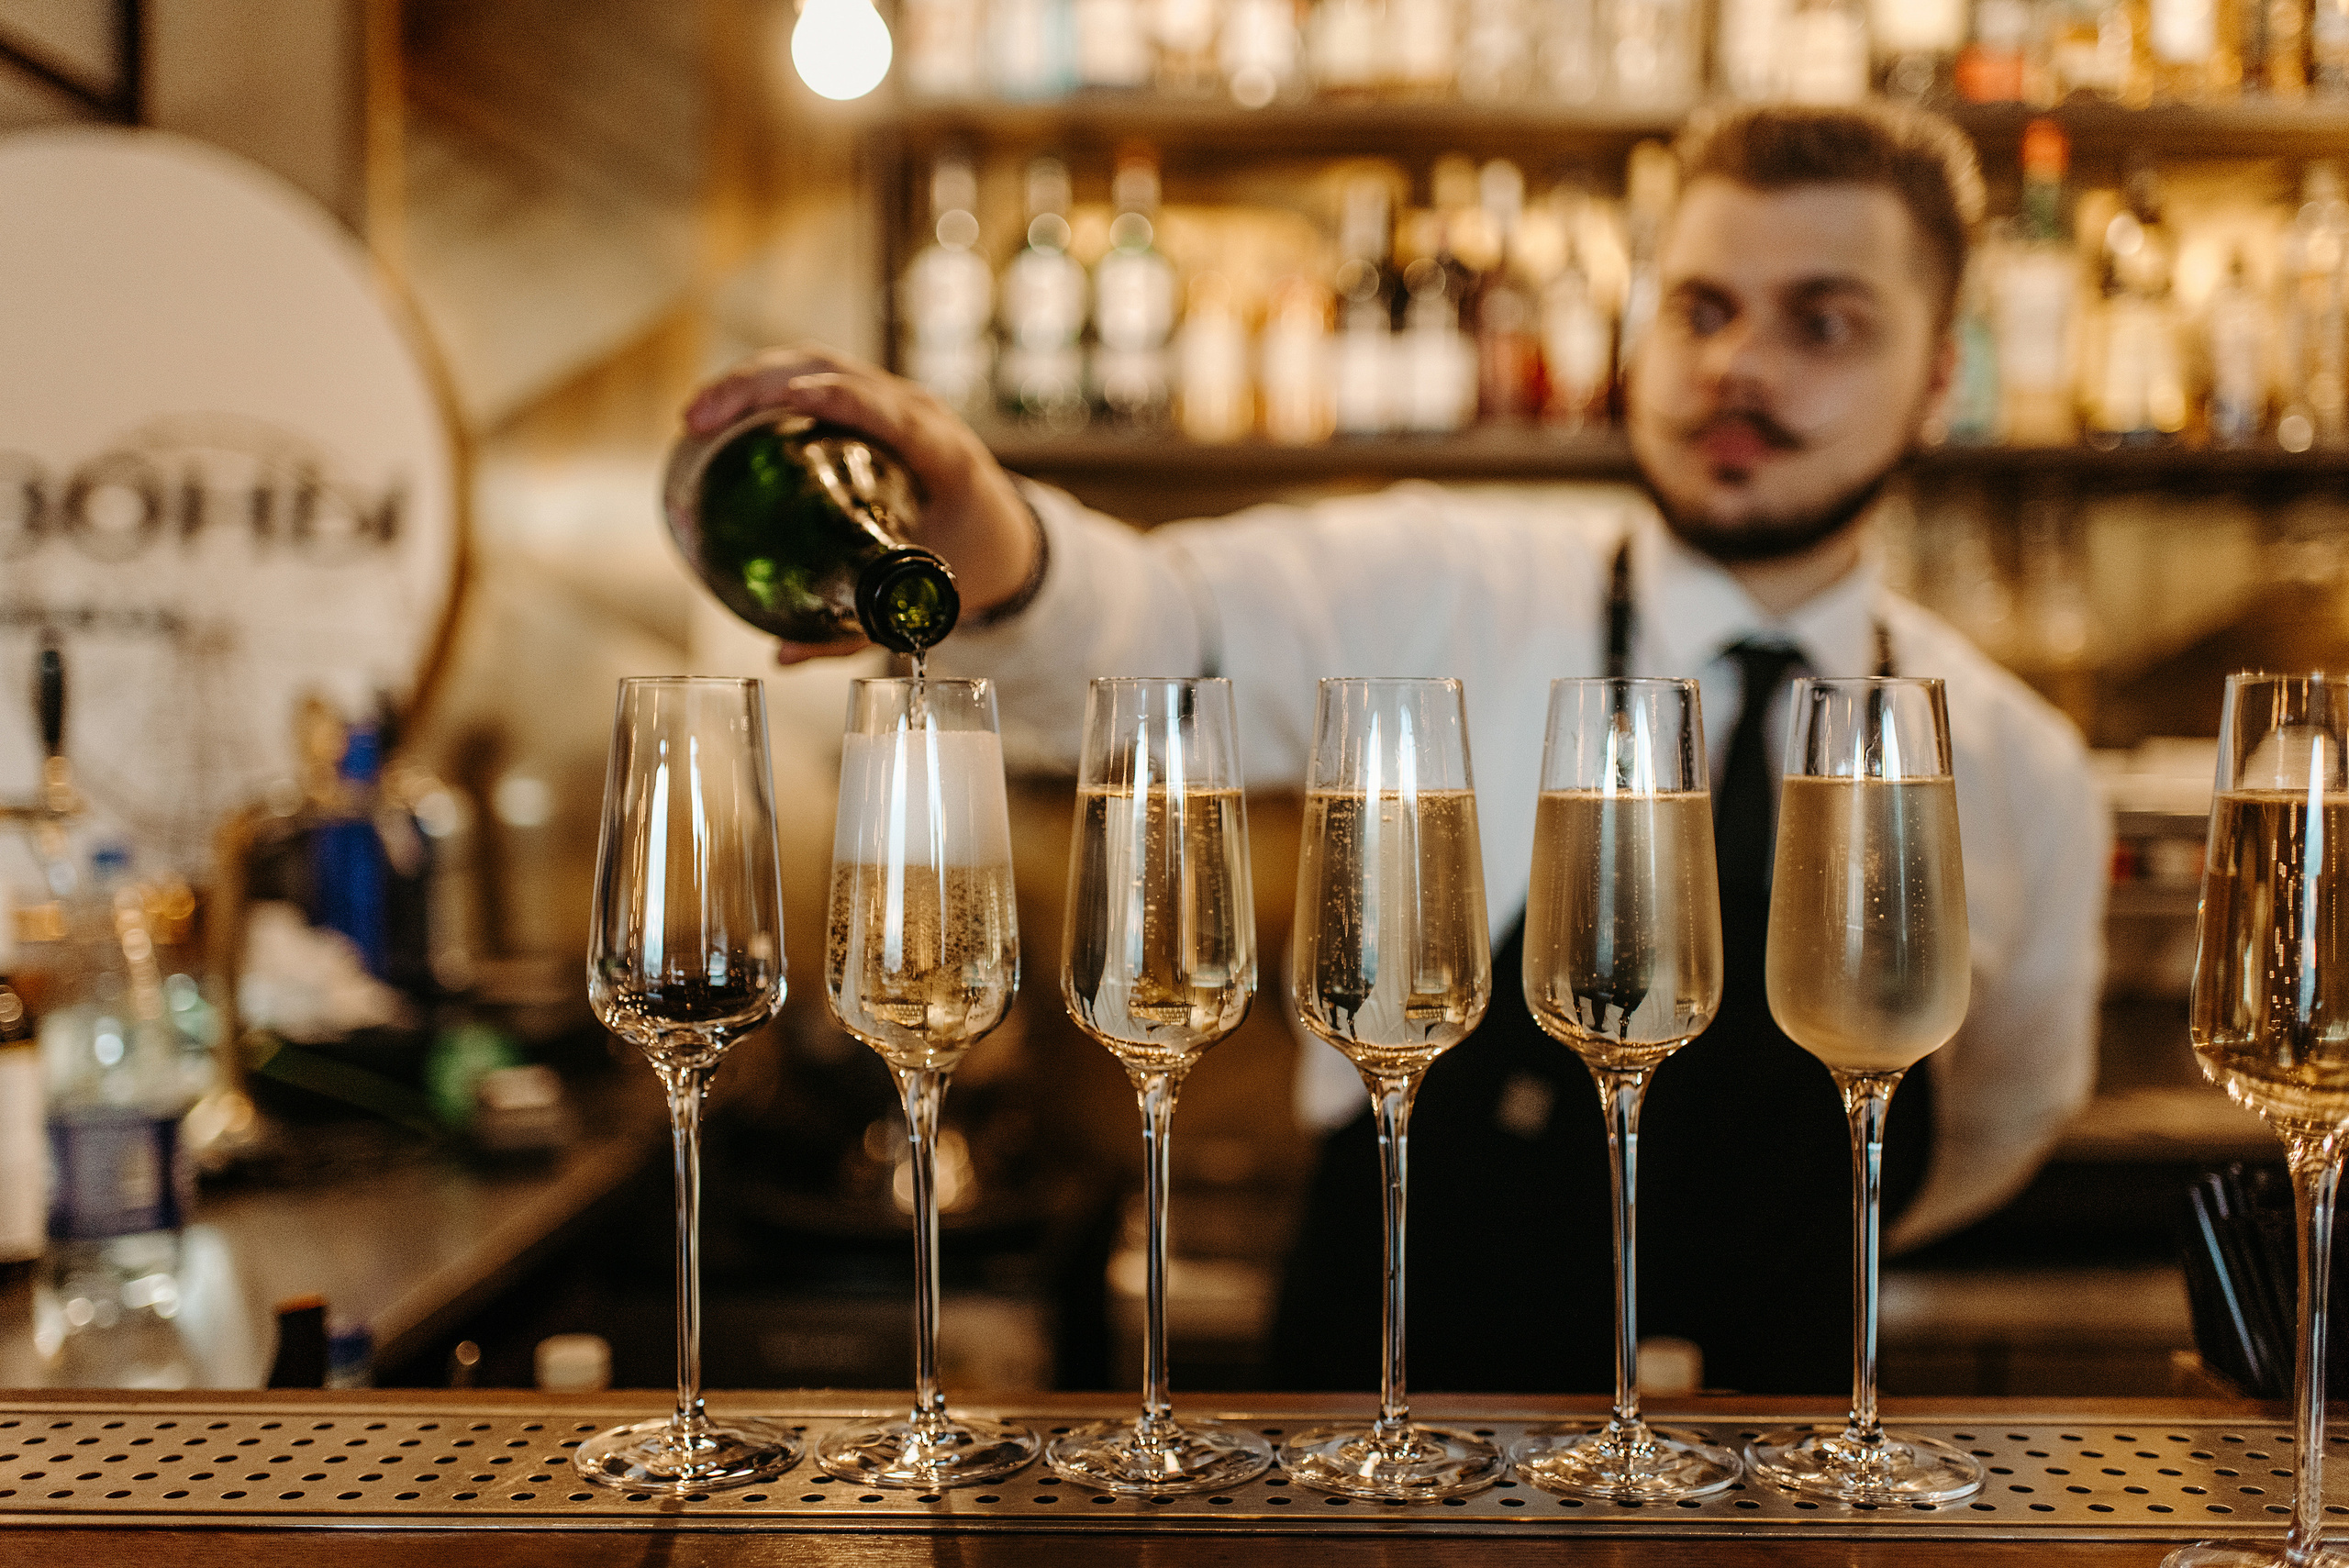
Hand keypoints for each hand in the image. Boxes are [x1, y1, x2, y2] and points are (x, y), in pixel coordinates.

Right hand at [686, 345, 1038, 663]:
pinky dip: (761, 383)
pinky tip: (718, 412)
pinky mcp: (866, 398)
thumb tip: (782, 656)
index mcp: (945, 457)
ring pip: (815, 363)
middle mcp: (917, 414)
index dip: (847, 400)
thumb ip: (858, 629)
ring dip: (749, 380)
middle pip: (838, 373)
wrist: (1000, 533)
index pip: (894, 414)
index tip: (795, 399)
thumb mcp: (923, 598)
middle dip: (764, 386)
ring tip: (696, 419)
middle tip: (702, 423)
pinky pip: (810, 373)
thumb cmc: (966, 560)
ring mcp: (890, 399)